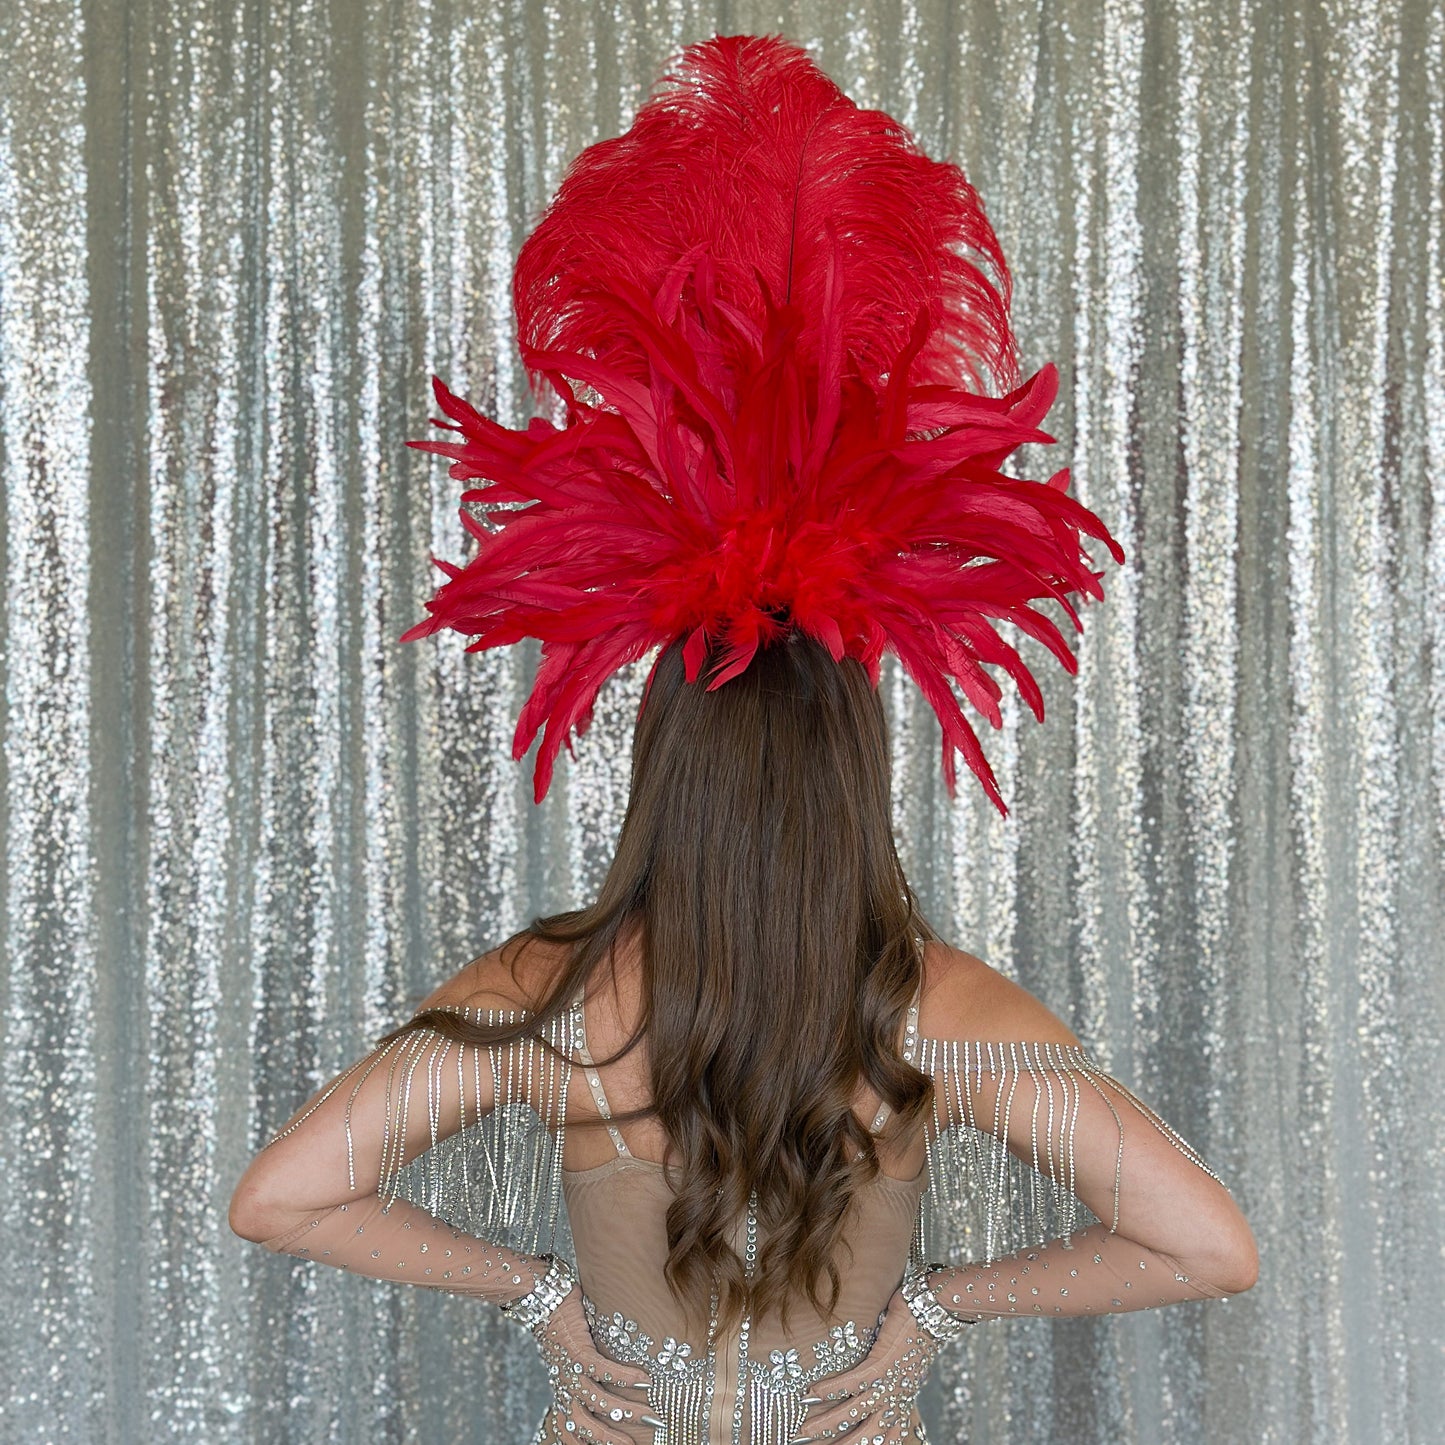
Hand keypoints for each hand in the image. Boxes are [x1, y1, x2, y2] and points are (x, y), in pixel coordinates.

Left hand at [532, 1283, 661, 1443]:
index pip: (568, 1428)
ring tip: (648, 1415)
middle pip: (582, 1426)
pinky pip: (601, 1369)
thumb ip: (586, 1371)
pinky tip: (643, 1379)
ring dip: (623, 1412)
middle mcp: (564, 1384)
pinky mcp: (577, 1349)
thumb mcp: (570, 1356)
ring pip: (595, 1401)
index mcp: (561, 1390)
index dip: (585, 1444)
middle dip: (609, 1439)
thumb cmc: (561, 1323)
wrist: (539, 1298)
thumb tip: (612, 1378)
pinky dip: (624, 1377)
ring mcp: (569, 1368)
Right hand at [790, 1282, 951, 1442]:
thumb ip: (890, 1384)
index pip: (883, 1440)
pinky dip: (832, 1388)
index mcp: (901, 1406)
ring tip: (805, 1430)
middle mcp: (896, 1401)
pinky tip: (813, 1391)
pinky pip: (853, 1382)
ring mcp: (890, 1384)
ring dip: (828, 1423)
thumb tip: (872, 1388)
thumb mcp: (904, 1369)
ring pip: (856, 1413)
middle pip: (867, 1436)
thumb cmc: (916, 1337)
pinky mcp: (882, 1363)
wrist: (932, 1314)